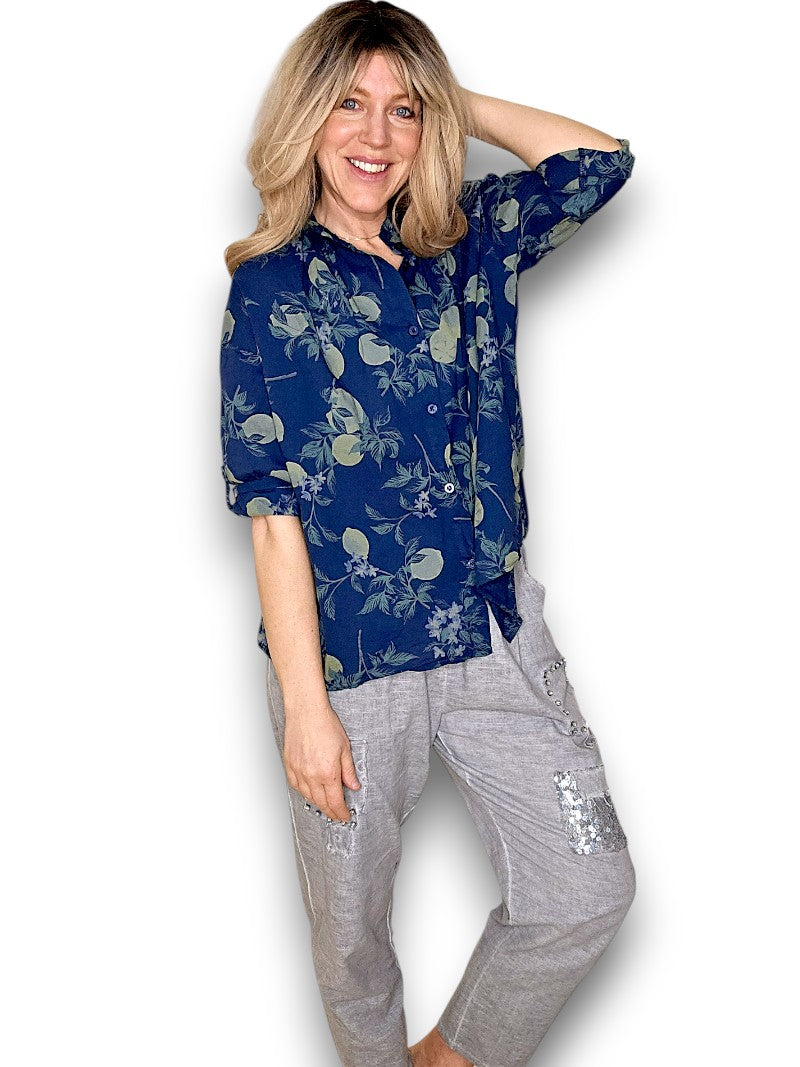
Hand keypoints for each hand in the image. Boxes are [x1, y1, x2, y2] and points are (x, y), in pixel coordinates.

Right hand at [282, 704, 361, 821]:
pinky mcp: (289, 765)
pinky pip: (295, 785)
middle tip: (337, 815)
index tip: (345, 816)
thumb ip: (349, 770)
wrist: (306, 711)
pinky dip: (303, 792)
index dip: (341, 812)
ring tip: (325, 805)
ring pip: (307, 796)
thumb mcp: (345, 748)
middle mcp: (311, 775)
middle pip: (321, 802)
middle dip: (330, 811)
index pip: (335, 801)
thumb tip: (353, 786)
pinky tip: (309, 792)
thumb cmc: (325, 724)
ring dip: (317, 803)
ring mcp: (298, 771)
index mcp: (327, 772)